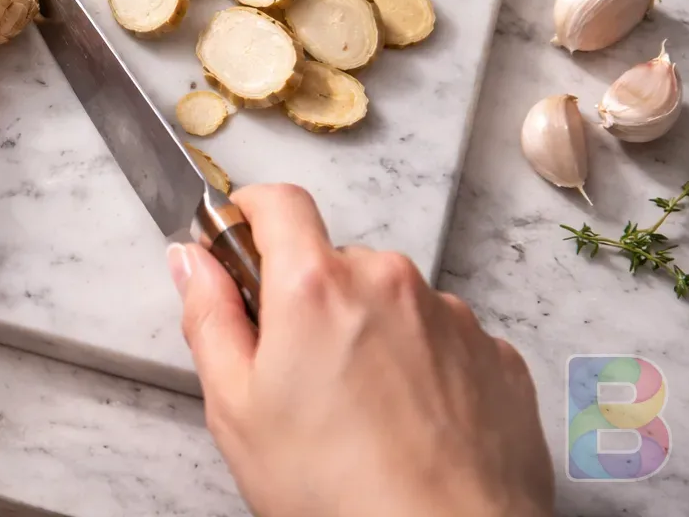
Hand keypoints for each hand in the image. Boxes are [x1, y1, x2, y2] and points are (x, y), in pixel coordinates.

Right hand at [170, 185, 553, 516]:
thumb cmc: (339, 493)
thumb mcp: (236, 408)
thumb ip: (208, 316)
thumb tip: (192, 260)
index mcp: (316, 286)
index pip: (277, 201)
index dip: (248, 215)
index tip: (237, 246)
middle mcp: (389, 282)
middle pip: (334, 260)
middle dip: (309, 299)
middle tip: (295, 372)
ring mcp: (451, 317)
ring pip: (390, 302)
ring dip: (369, 334)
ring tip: (358, 414)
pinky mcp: (495, 356)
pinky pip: (442, 339)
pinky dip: (420, 367)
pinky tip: (406, 425)